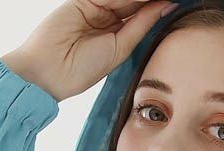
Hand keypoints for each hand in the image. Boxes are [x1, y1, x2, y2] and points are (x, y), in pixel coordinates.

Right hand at [0, 0, 178, 102]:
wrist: (48, 71)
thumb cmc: (79, 70)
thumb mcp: (118, 49)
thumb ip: (139, 26)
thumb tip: (164, 6)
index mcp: (114, 34)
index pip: (141, 14)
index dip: (157, 7)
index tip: (176, 2)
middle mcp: (105, 17)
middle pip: (134, 1)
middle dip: (150, 1)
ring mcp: (94, 6)